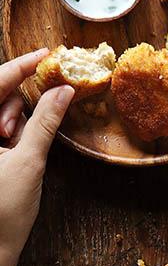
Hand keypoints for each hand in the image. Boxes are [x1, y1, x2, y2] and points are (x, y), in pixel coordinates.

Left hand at [0, 50, 73, 265]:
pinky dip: (11, 134)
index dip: (21, 65)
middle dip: (15, 104)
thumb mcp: (29, 162)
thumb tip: (63, 92)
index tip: (47, 55)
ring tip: (18, 147)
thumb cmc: (5, 210)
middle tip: (27, 127)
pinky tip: (16, 149)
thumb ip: (45, 123)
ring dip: (13, 122)